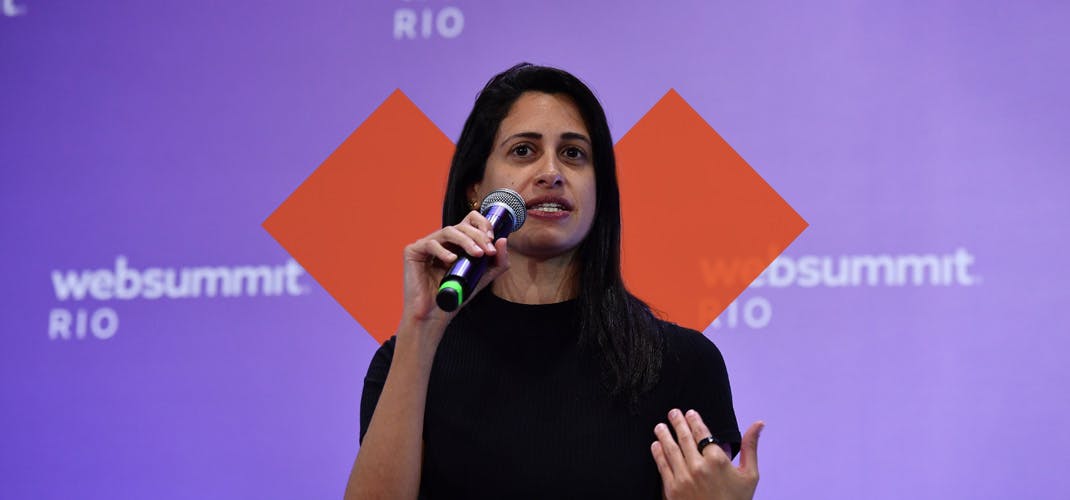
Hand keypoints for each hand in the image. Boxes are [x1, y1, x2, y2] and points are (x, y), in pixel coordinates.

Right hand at [401, 210, 510, 327]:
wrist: (435, 316)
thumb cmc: (455, 296)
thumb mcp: (482, 277)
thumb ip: (497, 262)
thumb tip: (503, 241)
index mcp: (456, 243)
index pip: (470, 221)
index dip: (483, 224)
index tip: (492, 239)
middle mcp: (442, 241)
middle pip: (462, 225)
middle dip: (478, 236)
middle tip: (488, 250)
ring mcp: (427, 244)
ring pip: (448, 231)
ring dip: (466, 241)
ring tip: (476, 254)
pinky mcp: (413, 251)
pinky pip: (430, 244)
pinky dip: (443, 251)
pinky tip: (452, 260)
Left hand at [651, 409, 762, 499]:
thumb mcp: (749, 475)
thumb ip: (750, 447)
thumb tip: (758, 424)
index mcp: (717, 460)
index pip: (702, 433)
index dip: (694, 421)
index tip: (690, 413)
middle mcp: (698, 466)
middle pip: (684, 438)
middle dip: (677, 423)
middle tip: (673, 413)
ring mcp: (683, 478)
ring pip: (670, 449)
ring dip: (664, 435)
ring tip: (660, 426)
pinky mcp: (672, 489)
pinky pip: (662, 466)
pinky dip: (658, 453)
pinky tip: (655, 445)